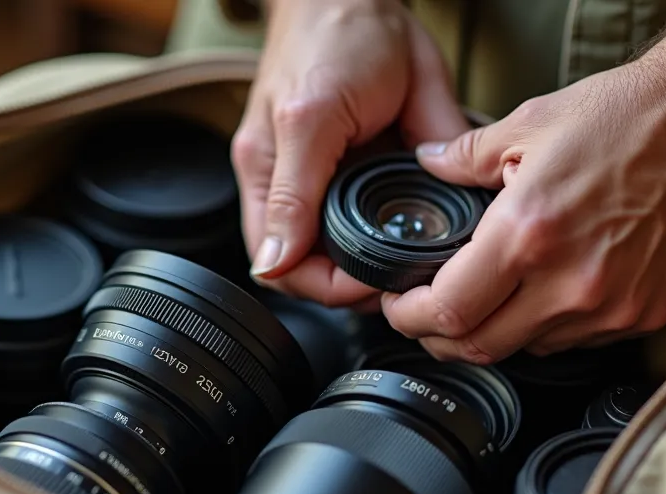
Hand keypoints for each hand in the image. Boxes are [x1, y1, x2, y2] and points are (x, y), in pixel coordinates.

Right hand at [235, 0, 467, 306]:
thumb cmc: (343, 31)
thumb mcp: (326, 112)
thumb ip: (309, 192)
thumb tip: (294, 263)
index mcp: (273, 165)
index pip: (285, 268)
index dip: (335, 290)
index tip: (381, 286)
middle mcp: (273, 176)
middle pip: (296, 271)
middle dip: (344, 289)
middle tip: (393, 283)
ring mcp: (285, 173)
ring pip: (309, 257)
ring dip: (346, 270)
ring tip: (389, 265)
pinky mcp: (301, 168)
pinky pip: (320, 227)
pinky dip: (348, 244)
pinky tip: (378, 236)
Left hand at [381, 13, 665, 362]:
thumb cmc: (625, 116)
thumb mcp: (528, 124)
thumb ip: (464, 157)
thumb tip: (425, 164)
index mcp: (528, 234)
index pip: (447, 310)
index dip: (409, 318)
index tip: (397, 306)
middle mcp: (569, 282)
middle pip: (478, 347)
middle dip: (438, 338)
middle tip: (424, 316)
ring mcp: (610, 306)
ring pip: (525, 350)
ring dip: (492, 333)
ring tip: (483, 300)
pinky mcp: (644, 314)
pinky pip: (574, 343)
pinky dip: (544, 328)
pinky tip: (537, 296)